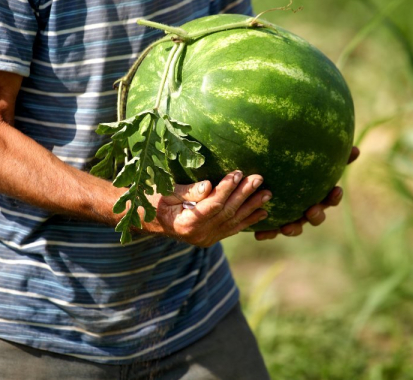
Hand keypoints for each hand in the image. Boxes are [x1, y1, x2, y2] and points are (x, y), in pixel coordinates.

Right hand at [148, 171, 271, 246]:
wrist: (145, 220)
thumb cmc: (151, 200)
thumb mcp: (163, 192)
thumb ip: (186, 190)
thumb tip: (207, 186)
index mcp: (185, 224)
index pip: (212, 205)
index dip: (226, 189)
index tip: (238, 173)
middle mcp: (198, 235)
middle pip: (226, 213)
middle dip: (244, 194)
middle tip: (258, 178)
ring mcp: (206, 239)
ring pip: (233, 222)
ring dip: (252, 207)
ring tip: (267, 194)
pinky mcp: (210, 239)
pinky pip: (232, 229)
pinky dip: (247, 221)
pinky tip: (261, 213)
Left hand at [255, 146, 360, 240]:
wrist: (271, 181)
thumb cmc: (297, 167)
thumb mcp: (311, 159)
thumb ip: (330, 154)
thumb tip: (357, 149)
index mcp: (319, 196)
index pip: (331, 198)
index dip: (335, 197)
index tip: (336, 190)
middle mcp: (307, 210)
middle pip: (316, 217)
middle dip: (316, 216)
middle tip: (311, 210)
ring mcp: (292, 218)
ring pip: (296, 227)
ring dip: (293, 229)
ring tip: (286, 227)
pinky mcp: (275, 224)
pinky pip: (272, 231)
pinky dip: (267, 233)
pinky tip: (258, 234)